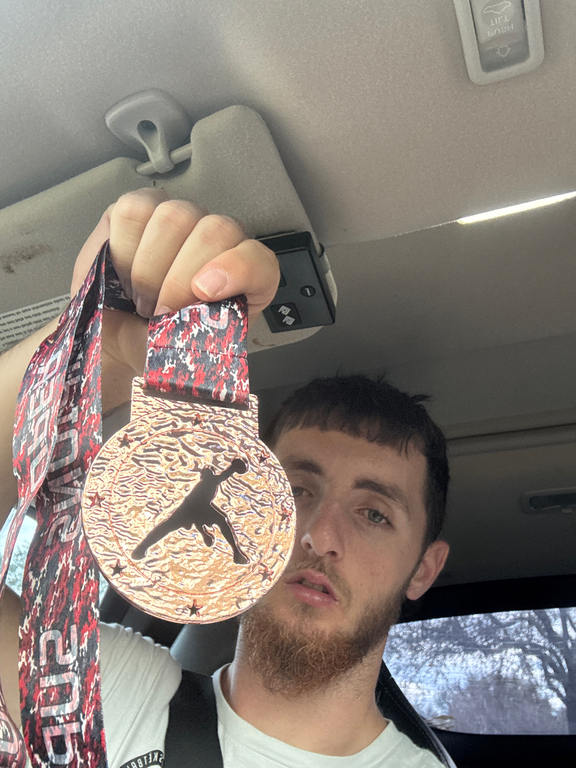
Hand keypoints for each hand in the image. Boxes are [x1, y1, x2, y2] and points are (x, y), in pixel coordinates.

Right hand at [71, 189, 279, 406]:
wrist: (113, 339)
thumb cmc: (155, 345)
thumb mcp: (181, 356)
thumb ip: (195, 344)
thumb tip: (193, 339)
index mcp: (243, 279)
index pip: (258, 260)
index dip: (236, 270)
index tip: (204, 295)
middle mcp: (218, 242)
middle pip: (214, 231)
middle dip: (179, 278)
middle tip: (158, 313)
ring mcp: (182, 220)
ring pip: (174, 217)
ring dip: (149, 266)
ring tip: (140, 297)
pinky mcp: (140, 209)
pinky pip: (135, 211)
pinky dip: (123, 247)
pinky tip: (123, 272)